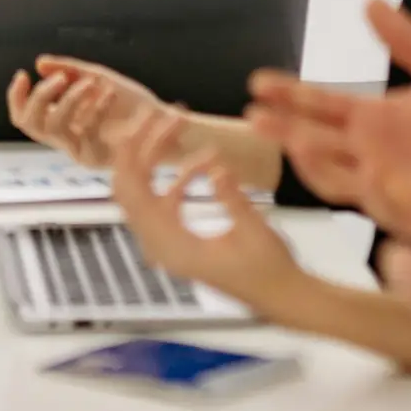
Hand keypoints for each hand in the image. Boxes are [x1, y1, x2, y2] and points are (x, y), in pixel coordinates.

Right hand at [7, 56, 162, 166]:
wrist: (163, 123)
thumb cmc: (131, 102)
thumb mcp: (98, 78)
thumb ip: (69, 71)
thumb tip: (39, 63)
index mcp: (62, 121)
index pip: (24, 117)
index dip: (16, 98)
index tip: (23, 73)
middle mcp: (65, 138)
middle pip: (30, 124)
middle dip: (40, 97)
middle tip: (59, 79)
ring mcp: (78, 149)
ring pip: (55, 126)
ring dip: (69, 99)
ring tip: (90, 82)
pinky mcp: (96, 157)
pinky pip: (85, 130)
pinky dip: (95, 107)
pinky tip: (109, 91)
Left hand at [108, 112, 302, 309]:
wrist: (280, 295)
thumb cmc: (270, 269)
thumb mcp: (255, 231)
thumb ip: (233, 200)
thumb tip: (217, 169)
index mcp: (174, 248)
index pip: (136, 196)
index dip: (130, 156)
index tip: (136, 123)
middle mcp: (162, 247)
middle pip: (131, 189)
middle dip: (140, 147)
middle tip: (154, 114)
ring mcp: (168, 244)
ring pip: (146, 192)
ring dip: (159, 158)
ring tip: (180, 125)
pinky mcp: (179, 239)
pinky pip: (164, 201)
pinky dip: (179, 177)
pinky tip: (205, 161)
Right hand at [248, 0, 410, 252]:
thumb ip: (407, 41)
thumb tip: (370, 2)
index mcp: (377, 119)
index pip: (323, 103)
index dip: (290, 93)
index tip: (258, 81)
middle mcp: (370, 152)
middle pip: (313, 139)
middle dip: (283, 127)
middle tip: (252, 114)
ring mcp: (383, 185)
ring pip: (330, 175)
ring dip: (310, 159)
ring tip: (292, 139)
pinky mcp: (403, 213)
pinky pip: (369, 201)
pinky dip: (355, 187)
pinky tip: (349, 171)